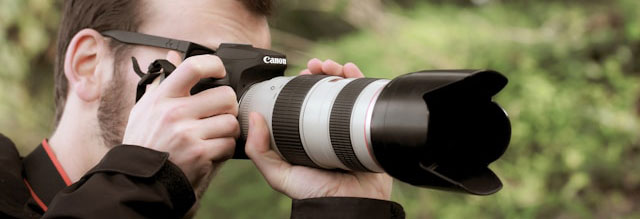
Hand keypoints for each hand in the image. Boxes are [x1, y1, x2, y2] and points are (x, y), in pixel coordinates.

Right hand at [122, 51, 238, 189]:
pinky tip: (211, 151)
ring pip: (231, 122)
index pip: (193, 67)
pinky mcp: (199, 154)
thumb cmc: (144, 143)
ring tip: (214, 135)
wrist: (139, 180)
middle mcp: (175, 113)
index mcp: (163, 97)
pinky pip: (229, 144)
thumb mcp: (145, 109)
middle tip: (220, 114)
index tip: (220, 72)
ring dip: (228, 130)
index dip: (214, 65)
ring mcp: (188, 134)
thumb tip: (173, 54)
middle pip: (225, 96)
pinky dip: (225, 149)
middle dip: (228, 106)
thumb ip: (162, 81)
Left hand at [245, 59, 392, 199]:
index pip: (305, 102)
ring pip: (346, 91)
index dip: (302, 84)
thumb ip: (260, 152)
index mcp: (308, 136)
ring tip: (332, 66)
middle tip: (315, 66)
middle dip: (321, 73)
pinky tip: (351, 72)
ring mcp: (350, 127)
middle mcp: (329, 129)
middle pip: (327, 92)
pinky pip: (367, 100)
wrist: (352, 205)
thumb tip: (253, 117)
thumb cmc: (317, 193)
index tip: (299, 73)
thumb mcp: (280, 175)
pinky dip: (361, 81)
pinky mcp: (368, 128)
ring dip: (339, 72)